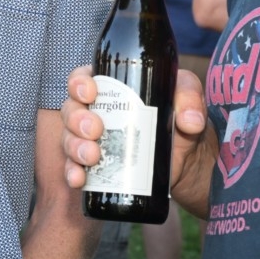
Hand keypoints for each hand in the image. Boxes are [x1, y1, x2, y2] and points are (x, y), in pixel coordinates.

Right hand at [60, 66, 211, 194]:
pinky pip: (74, 168)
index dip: (78, 83)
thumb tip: (190, 121)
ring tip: (92, 156)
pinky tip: (79, 180)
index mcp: (110, 87)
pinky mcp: (97, 167)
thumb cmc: (180, 116)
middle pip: (71, 110)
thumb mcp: (188, 98)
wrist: (188, 158)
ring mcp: (92, 141)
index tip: (90, 93)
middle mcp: (95, 112)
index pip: (82, 79)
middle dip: (77, 120)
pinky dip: (73, 173)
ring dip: (74, 147)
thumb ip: (190, 97)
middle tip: (95, 130)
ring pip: (69, 139)